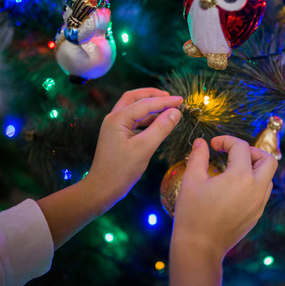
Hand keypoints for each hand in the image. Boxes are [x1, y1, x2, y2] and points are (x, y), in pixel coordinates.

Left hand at [84, 88, 182, 210]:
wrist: (102, 189)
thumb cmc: (121, 170)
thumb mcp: (144, 148)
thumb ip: (161, 128)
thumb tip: (176, 113)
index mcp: (118, 119)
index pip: (145, 104)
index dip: (165, 101)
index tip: (182, 101)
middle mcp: (114, 118)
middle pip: (135, 98)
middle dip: (153, 96)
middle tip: (171, 98)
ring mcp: (115, 127)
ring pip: (134, 109)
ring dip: (151, 107)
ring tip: (169, 110)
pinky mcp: (118, 136)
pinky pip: (134, 121)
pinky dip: (147, 119)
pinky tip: (159, 124)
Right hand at [172, 135, 276, 258]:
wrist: (200, 248)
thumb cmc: (192, 213)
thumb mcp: (191, 180)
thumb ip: (198, 157)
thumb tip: (201, 142)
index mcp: (240, 177)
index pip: (241, 147)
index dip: (226, 140)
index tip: (212, 145)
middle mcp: (256, 189)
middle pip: (268, 160)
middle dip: (251, 151)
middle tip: (232, 154)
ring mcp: (258, 204)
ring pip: (268, 177)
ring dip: (254, 168)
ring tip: (232, 170)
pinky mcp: (256, 215)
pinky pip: (262, 193)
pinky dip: (253, 183)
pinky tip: (233, 188)